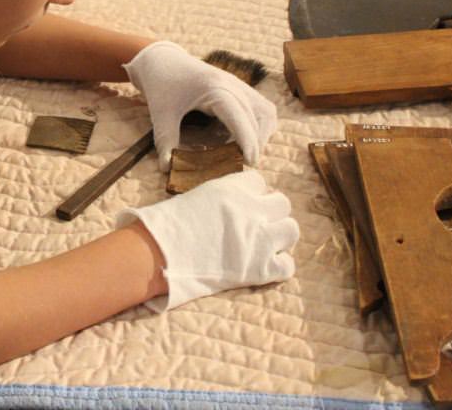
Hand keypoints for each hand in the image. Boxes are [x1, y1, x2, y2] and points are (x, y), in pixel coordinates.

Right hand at [117, 170, 298, 310]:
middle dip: (271, 214)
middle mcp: (251, 210)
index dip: (252, 195)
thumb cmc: (168, 226)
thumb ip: (224, 198)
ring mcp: (259, 239)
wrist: (160, 256)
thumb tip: (236, 207)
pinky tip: (263, 267)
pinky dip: (279, 268)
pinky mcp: (261, 268)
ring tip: (263, 246)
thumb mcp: (197, 197)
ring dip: (279, 238)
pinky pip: (288, 265)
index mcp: (232, 189)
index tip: (243, 206)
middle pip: (282, 203)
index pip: (260, 182)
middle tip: (256, 226)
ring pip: (291, 230)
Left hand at [123, 41, 276, 168]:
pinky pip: (261, 105)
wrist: (161, 59)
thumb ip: (165, 142)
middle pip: (257, 115)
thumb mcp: (160, 114)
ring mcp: (238, 84)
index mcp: (213, 88)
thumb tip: (167, 169)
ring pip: (265, 110)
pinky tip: (244, 137)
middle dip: (255, 142)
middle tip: (244, 164)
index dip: (247, 139)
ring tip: (247, 152)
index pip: (239, 115)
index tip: (250, 161)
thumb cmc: (160, 85)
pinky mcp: (238, 87)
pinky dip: (259, 123)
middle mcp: (231, 84)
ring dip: (262, 132)